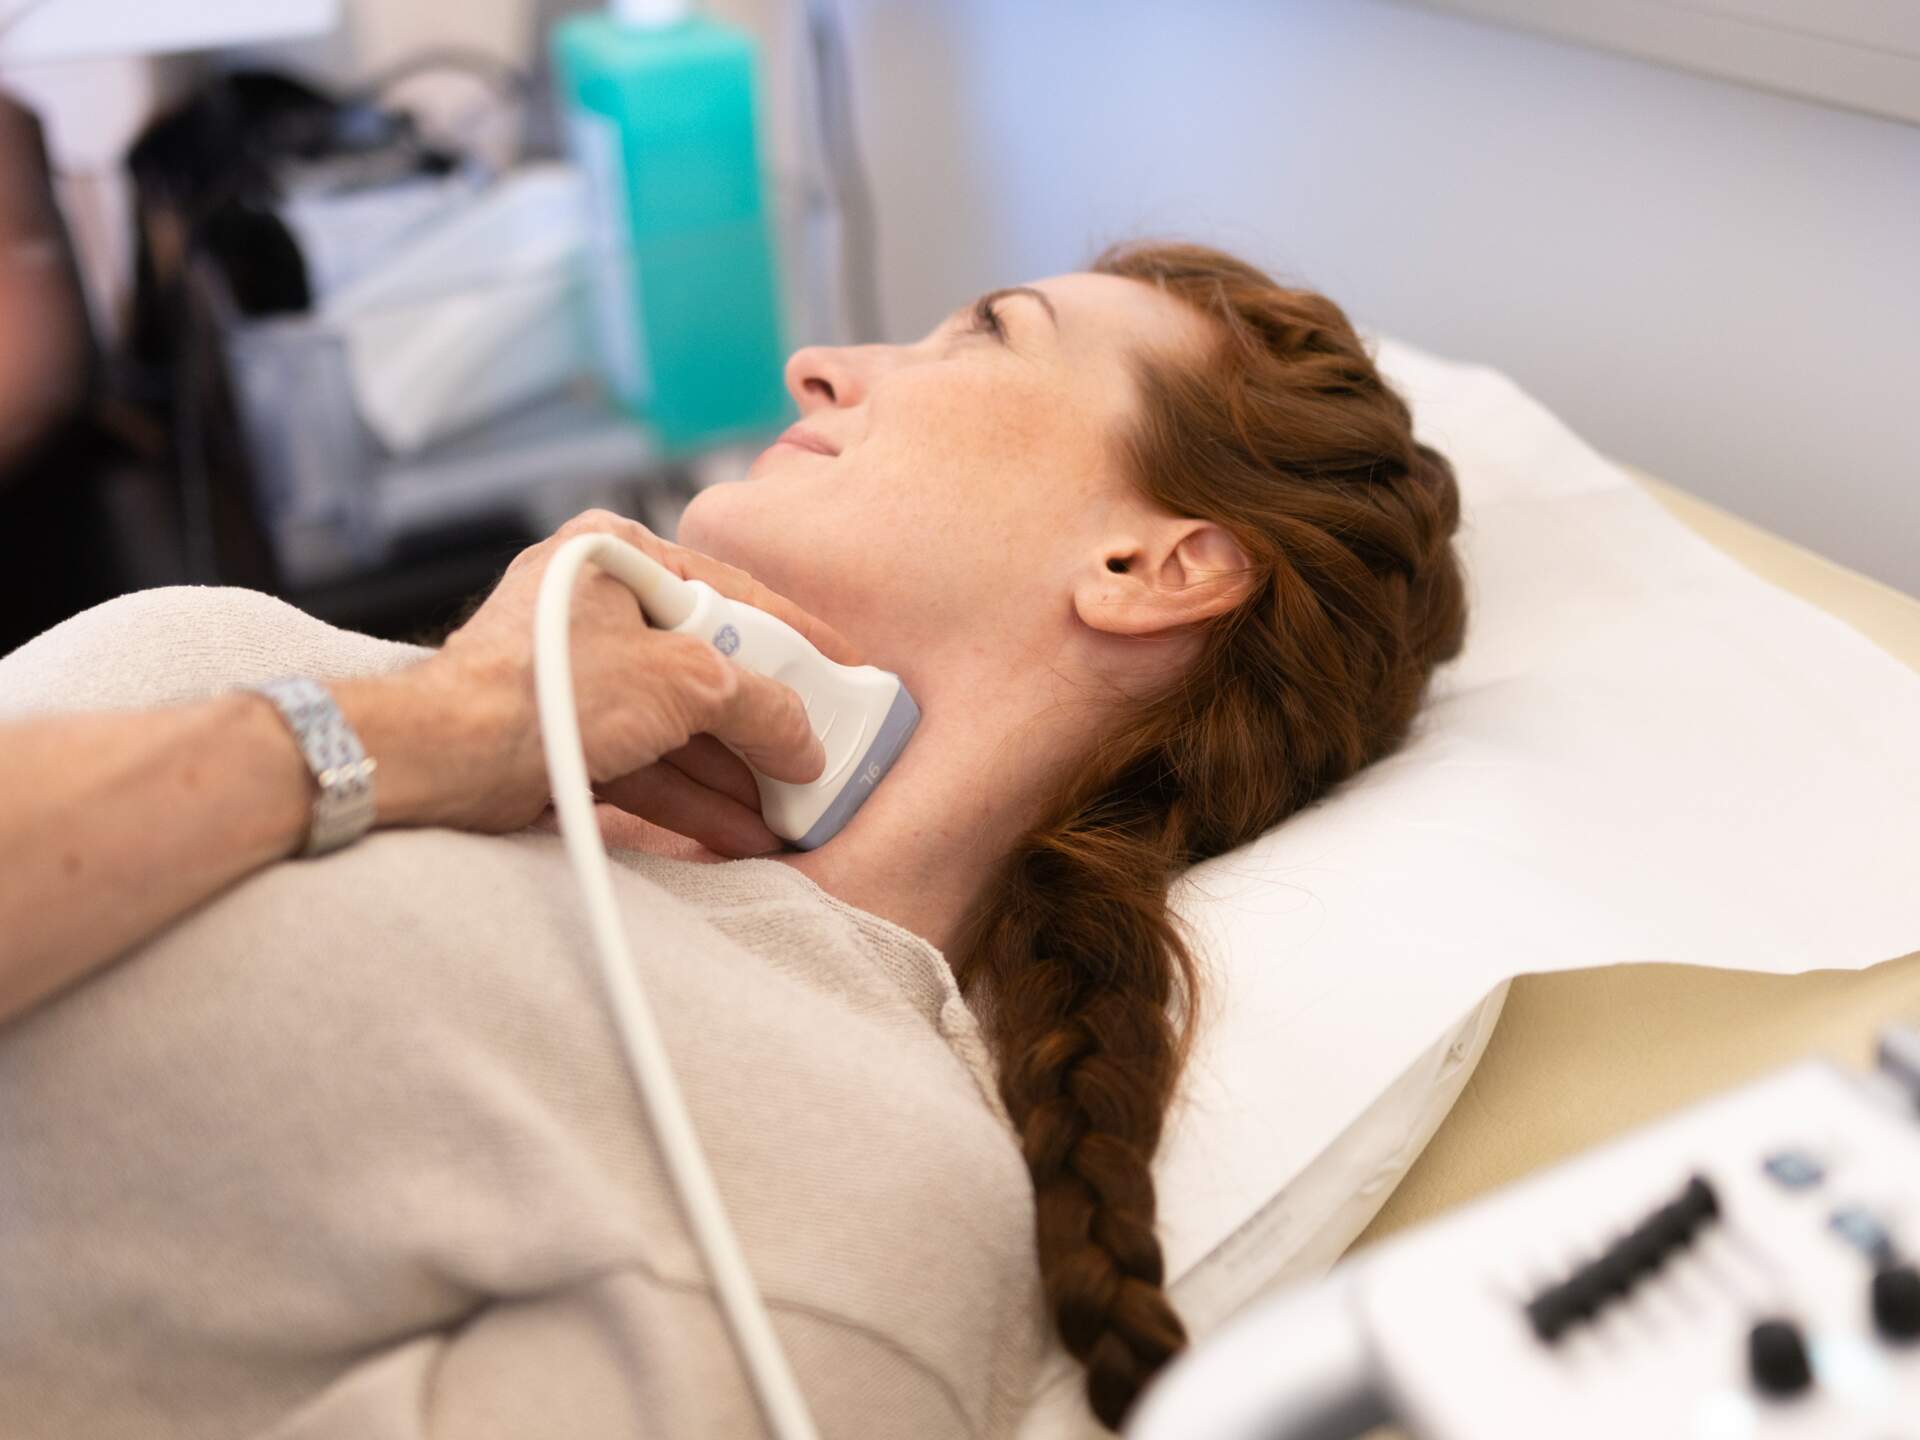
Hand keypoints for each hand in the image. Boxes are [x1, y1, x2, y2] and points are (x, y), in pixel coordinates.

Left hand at [341, 510, 861, 852]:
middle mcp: (596, 604)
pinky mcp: (562, 732)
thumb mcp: (686, 682)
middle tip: (818, 754)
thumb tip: (808, 742)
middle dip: (764, 724)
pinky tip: (741, 831)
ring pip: (678, 723)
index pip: (734, 594)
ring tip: (790, 813)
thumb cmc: (550, 685)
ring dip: (734, 773)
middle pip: (709, 665)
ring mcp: (577, 672)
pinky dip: (691, 794)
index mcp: (618, 554)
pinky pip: (645, 759)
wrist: (449, 756)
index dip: (800, 638)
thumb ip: (763, 706)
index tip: (846, 671)